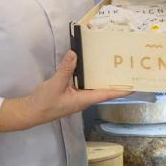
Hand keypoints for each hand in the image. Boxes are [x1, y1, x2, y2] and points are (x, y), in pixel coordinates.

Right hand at [0, 51, 129, 131]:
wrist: (29, 112)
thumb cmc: (44, 103)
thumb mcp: (55, 84)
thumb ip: (65, 69)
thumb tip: (74, 53)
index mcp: (84, 99)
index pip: (107, 94)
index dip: (121, 90)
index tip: (135, 85)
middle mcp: (84, 99)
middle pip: (104, 89)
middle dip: (115, 80)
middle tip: (127, 69)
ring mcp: (77, 96)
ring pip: (94, 86)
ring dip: (103, 77)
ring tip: (113, 65)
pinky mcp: (71, 93)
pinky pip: (84, 84)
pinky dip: (90, 76)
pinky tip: (91, 66)